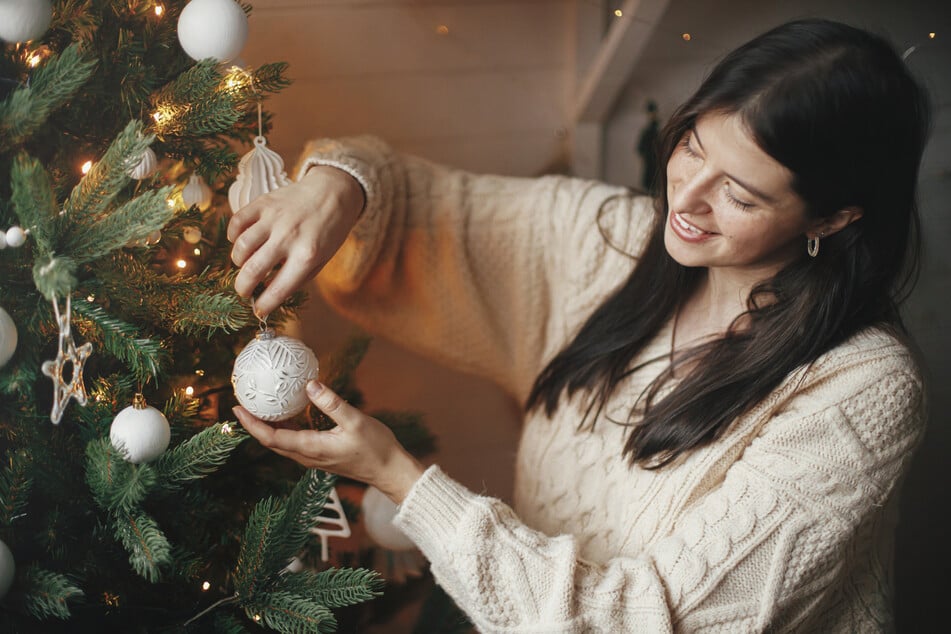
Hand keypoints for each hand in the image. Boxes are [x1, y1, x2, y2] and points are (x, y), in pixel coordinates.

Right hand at [227, 165, 364, 317]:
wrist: (333, 192)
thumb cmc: (328, 232)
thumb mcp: (322, 260)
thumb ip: (298, 278)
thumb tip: (269, 294)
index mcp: (307, 255)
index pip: (278, 289)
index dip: (264, 305)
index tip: (258, 311)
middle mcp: (288, 237)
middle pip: (252, 271)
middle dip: (243, 288)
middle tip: (244, 291)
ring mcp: (274, 219)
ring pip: (241, 247)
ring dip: (238, 262)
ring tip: (245, 265)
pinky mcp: (263, 203)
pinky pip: (237, 222)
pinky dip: (233, 235)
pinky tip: (240, 241)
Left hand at [233, 381, 425, 503]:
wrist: (390, 471)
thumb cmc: (376, 448)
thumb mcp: (355, 421)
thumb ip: (331, 403)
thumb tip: (309, 384)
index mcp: (312, 448)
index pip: (272, 438)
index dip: (252, 424)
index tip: (237, 409)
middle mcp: (308, 456)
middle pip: (271, 442)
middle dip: (254, 425)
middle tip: (242, 404)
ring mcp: (313, 458)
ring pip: (282, 443)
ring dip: (268, 428)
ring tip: (259, 408)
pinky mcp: (321, 456)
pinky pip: (294, 443)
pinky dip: (284, 429)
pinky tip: (287, 415)